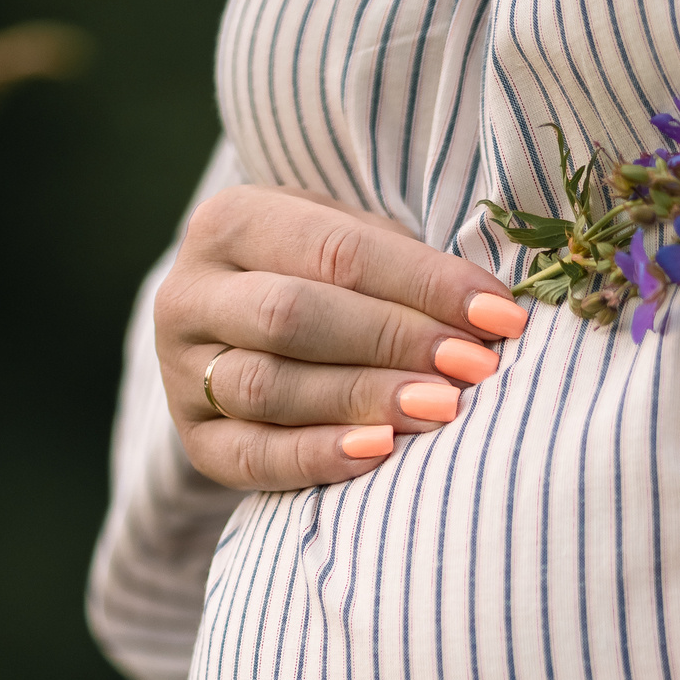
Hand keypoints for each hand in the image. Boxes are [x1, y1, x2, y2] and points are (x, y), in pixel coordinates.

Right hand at [156, 184, 529, 489]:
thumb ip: (403, 267)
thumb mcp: (350, 242)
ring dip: (363, 399)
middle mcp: (189, 293)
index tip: (499, 315)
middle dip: (394, 341)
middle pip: (293, 317)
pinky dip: (318, 456)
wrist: (244, 331)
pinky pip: (252, 456)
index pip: (335, 251)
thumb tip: (490, 313)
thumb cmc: (323, 279)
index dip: (423, 284)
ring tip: (442, 409)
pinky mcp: (194, 439)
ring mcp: (180, 370)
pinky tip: (381, 452)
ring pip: (269, 387)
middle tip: (474, 366)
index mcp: (229, 222)